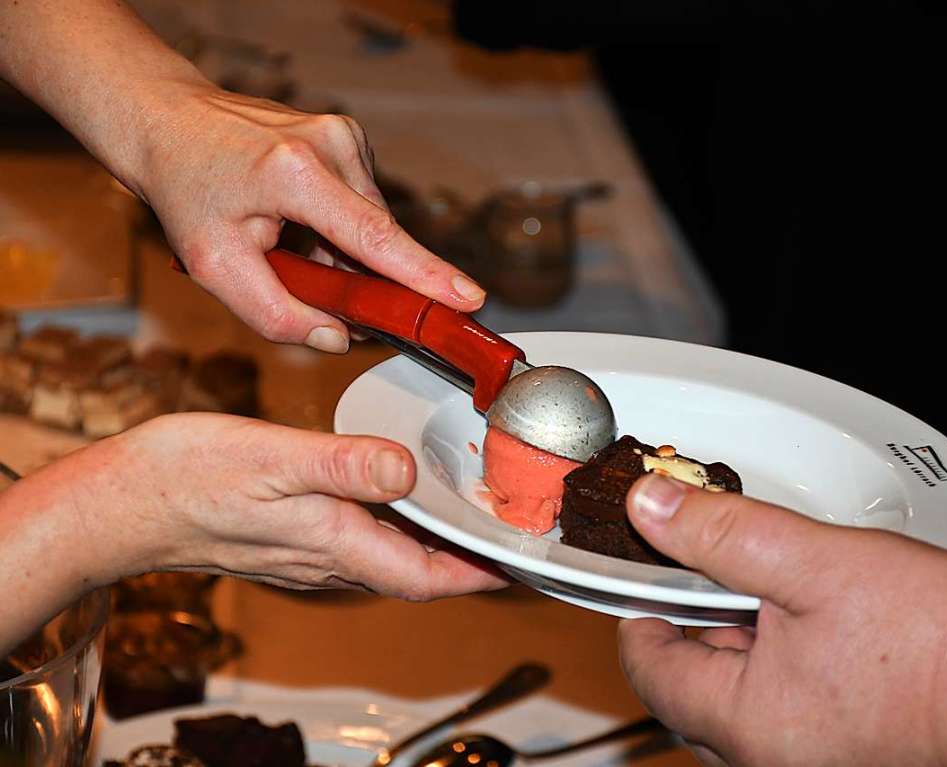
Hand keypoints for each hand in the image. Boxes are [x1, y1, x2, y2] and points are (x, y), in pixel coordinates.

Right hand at [51, 413, 503, 597]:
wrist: (122, 503)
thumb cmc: (189, 479)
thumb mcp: (275, 458)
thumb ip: (346, 466)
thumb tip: (408, 471)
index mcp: (332, 541)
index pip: (425, 575)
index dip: (476, 574)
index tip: (514, 564)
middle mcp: (325, 560)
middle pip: (413, 574)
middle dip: (461, 561)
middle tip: (500, 535)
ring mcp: (305, 556)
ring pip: (386, 562)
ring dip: (429, 548)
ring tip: (462, 517)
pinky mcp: (287, 544)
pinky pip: (356, 548)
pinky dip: (390, 532)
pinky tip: (392, 501)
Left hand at [136, 85, 484, 351]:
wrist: (168, 122)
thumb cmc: (186, 188)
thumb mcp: (213, 266)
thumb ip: (275, 314)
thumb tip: (337, 338)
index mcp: (295, 172)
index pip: (374, 237)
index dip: (425, 275)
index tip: (468, 298)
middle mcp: (331, 143)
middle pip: (375, 238)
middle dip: (357, 277)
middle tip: (308, 286)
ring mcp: (343, 134)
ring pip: (370, 223)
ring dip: (342, 252)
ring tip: (285, 243)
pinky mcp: (347, 137)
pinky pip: (361, 204)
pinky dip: (338, 229)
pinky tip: (298, 224)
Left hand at [618, 474, 946, 766]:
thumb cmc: (934, 641)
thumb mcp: (808, 561)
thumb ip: (718, 532)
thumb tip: (649, 506)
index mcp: (744, 723)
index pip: (648, 666)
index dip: (640, 608)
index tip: (645, 573)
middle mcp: (767, 756)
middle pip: (688, 685)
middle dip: (694, 622)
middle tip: (714, 572)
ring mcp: (804, 759)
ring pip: (735, 696)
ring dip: (738, 641)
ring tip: (776, 592)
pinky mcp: (838, 752)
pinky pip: (780, 709)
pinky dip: (777, 664)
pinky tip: (810, 625)